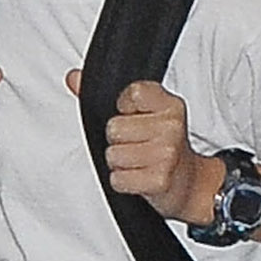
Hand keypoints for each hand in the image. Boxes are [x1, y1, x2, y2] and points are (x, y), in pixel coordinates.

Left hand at [67, 71, 213, 223]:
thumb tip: (73, 78)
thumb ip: (104, 95)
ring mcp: (167, 154)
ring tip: (138, 162)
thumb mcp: (142, 114)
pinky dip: (122, 181)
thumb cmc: (159, 145)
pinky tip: (139, 178)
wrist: (188, 182)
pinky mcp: (160, 180)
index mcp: (169, 105)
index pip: (132, 92)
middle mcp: (172, 126)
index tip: (133, 116)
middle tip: (137, 145)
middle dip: (117, 140)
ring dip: (119, 163)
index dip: (122, 107)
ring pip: (113, 154)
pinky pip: (117, 179)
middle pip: (114, 127)